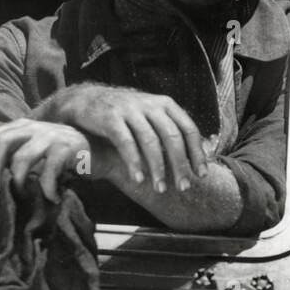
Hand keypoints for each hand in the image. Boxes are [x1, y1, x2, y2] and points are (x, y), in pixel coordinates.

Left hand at [0, 119, 92, 201]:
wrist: (102, 154)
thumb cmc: (64, 157)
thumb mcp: (36, 151)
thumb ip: (15, 155)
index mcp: (21, 126)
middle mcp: (33, 127)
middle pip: (0, 142)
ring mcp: (51, 135)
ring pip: (22, 157)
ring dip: (17, 180)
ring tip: (21, 194)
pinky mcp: (68, 147)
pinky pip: (49, 170)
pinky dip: (47, 188)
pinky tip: (51, 197)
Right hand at [38, 84, 206, 193]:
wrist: (86, 100)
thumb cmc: (126, 115)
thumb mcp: (152, 115)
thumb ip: (172, 130)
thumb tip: (202, 153)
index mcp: (165, 104)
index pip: (188, 129)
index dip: (197, 153)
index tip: (202, 175)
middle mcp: (150, 105)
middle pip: (172, 137)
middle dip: (180, 165)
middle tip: (184, 187)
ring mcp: (130, 110)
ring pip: (150, 142)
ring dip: (157, 168)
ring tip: (160, 189)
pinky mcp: (110, 118)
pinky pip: (126, 143)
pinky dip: (134, 162)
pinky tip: (138, 179)